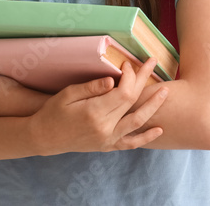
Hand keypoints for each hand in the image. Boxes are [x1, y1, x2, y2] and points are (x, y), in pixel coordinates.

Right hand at [28, 57, 168, 155]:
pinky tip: (159, 130)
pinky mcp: (107, 146)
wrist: (43, 138)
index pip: (123, 92)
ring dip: (153, 106)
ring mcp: (107, 139)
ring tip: (165, 92)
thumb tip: (113, 80)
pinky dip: (145, 138)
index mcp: (94, 113)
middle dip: (143, 81)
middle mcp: (104, 128)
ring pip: (137, 122)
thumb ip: (92, 87)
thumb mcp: (68, 94)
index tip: (128, 64)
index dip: (130, 76)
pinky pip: (130, 144)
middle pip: (132, 103)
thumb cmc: (53, 112)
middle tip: (153, 63)